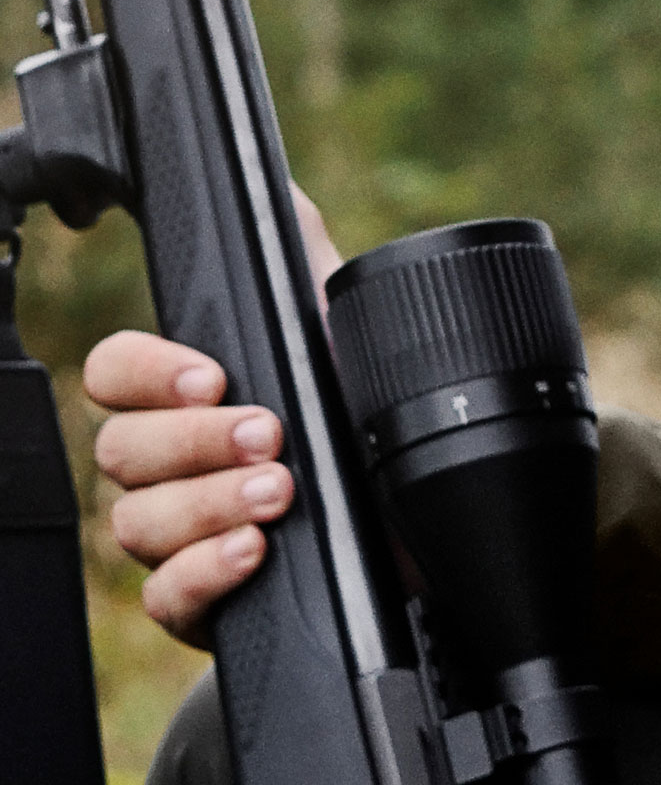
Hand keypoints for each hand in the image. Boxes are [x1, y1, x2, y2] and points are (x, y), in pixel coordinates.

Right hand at [84, 184, 341, 648]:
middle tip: (269, 432)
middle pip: (122, 450)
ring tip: (280, 492)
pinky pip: (165, 598)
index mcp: (190, 392)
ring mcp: (181, 534)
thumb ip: (302, 253)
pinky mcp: (203, 601)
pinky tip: (254, 552)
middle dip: (195, 440)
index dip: (147, 372)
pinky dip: (205, 573)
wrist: (422, 517)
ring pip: (136, 523)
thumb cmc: (369, 414)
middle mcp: (172, 463)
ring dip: (207, 503)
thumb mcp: (341, 327)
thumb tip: (276, 183)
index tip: (213, 373)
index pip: (115, 372)